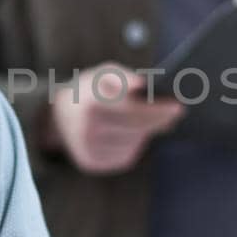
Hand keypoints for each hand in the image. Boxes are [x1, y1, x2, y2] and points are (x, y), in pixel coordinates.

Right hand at [50, 63, 183, 174]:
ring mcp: (87, 148)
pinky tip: (126, 133)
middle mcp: (86, 128)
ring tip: (142, 119)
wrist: (58, 116)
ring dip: (144, 131)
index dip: (156, 109)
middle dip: (160, 119)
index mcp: (89, 102)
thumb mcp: (102, 73)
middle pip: (137, 127)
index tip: (178, 107)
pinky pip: (125, 156)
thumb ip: (122, 75)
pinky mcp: (90, 163)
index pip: (131, 108)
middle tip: (176, 112)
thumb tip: (143, 85)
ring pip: (133, 142)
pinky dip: (132, 144)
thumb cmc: (89, 90)